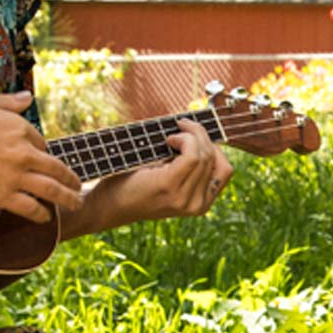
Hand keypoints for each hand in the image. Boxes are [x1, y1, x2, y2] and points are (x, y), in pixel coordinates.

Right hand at [0, 93, 79, 224]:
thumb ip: (8, 103)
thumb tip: (27, 97)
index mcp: (18, 127)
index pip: (40, 143)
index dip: (41, 153)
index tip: (43, 162)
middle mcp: (22, 150)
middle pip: (55, 166)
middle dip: (70, 177)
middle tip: (78, 184)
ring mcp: (13, 175)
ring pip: (51, 189)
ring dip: (68, 198)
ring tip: (76, 203)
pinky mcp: (1, 196)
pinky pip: (30, 207)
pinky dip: (42, 214)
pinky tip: (46, 217)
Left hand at [84, 118, 233, 231]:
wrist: (107, 204)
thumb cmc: (135, 185)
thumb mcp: (171, 176)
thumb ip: (190, 164)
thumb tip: (204, 132)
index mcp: (201, 204)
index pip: (225, 170)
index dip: (213, 147)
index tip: (194, 136)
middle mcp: (197, 206)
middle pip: (214, 158)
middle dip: (200, 135)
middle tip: (180, 126)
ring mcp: (184, 199)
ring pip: (203, 154)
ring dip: (190, 135)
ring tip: (171, 135)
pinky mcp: (170, 186)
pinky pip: (192, 155)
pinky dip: (184, 139)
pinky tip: (168, 140)